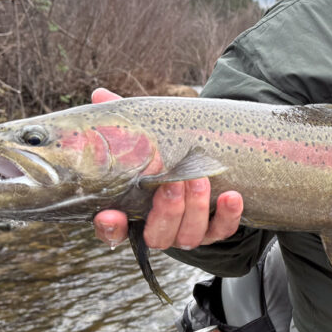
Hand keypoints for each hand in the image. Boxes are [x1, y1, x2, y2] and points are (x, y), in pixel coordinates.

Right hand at [90, 88, 243, 249]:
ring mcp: (187, 232)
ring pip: (189, 235)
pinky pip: (222, 230)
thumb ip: (125, 124)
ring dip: (195, 208)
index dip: (110, 227)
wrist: (205, 165)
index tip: (110, 214)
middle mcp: (159, 228)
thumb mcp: (145, 140)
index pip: (113, 230)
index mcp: (132, 212)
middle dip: (167, 211)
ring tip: (200, 179)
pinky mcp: (216, 230)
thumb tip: (100, 96)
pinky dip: (228, 216)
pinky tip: (232, 197)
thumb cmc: (165, 155)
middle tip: (173, 183)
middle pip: (158, 234)